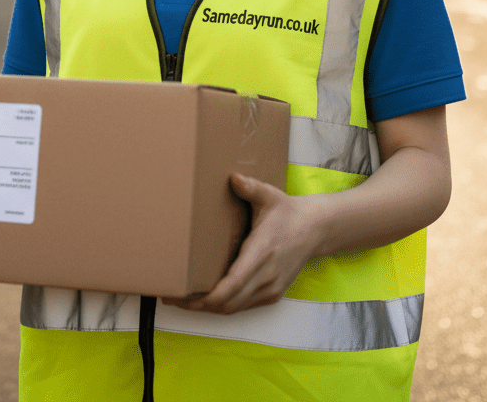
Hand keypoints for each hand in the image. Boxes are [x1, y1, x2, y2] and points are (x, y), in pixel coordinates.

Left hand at [161, 173, 318, 314]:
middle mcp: (267, 276)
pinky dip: (222, 306)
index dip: (207, 296)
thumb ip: (250, 187)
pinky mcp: (272, 294)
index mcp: (262, 252)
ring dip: (207, 308)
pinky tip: (204, 299)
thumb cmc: (288, 212)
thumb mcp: (270, 195)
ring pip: (233, 308)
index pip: (232, 284)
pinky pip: (242, 306)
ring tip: (181, 300)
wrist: (316, 229)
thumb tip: (232, 177)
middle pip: (227, 303)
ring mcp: (270, 289)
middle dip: (197, 304)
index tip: (183, 295)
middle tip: (170, 297)